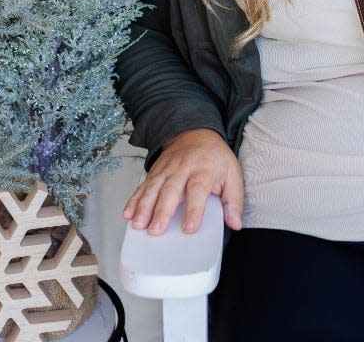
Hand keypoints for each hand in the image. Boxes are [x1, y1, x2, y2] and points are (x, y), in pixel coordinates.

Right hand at [122, 128, 243, 234]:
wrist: (196, 132)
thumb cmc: (215, 158)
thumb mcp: (232, 173)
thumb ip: (234, 200)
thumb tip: (236, 223)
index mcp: (204, 171)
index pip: (198, 190)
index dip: (194, 210)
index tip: (189, 228)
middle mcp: (183, 169)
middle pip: (171, 190)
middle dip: (162, 211)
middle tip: (155, 231)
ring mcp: (166, 169)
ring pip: (153, 188)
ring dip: (144, 207)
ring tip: (138, 225)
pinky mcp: (155, 171)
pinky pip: (143, 185)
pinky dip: (134, 199)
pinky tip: (128, 213)